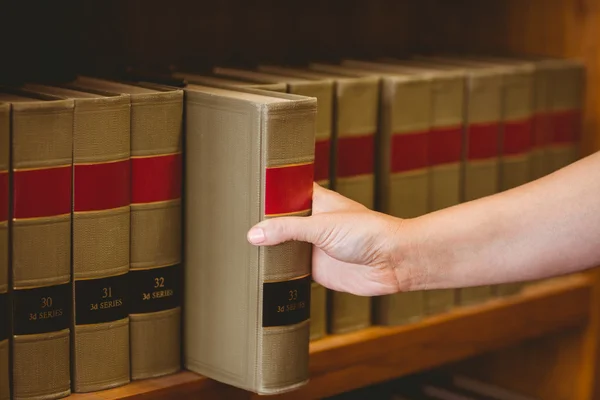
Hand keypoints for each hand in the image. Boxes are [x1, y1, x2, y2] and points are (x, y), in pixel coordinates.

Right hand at [247, 183, 417, 295]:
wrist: (392, 262)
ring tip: (240, 248)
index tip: (244, 193)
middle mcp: (312, 223)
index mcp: (315, 201)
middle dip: (262, 225)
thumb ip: (287, 229)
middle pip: (279, 223)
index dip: (267, 193)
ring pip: (283, 247)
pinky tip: (261, 271)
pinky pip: (291, 270)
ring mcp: (313, 247)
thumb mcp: (322, 225)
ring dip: (269, 250)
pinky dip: (278, 272)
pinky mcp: (316, 269)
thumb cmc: (369, 232)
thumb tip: (255, 234)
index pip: (285, 192)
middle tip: (234, 224)